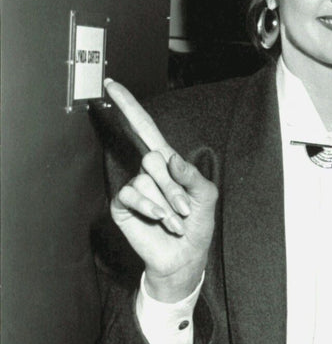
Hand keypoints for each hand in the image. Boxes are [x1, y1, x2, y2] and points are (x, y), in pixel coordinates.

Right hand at [105, 80, 217, 301]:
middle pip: (153, 158)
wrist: (184, 257)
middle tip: (184, 209)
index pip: (146, 129)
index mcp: (167, 163)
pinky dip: (152, 209)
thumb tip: (171, 159)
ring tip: (174, 220)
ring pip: (146, 180)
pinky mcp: (123, 205)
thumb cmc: (196, 226)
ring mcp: (134, 187)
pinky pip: (134, 194)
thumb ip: (193, 176)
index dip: (130, 108)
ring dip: (167, 204)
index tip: (112, 86)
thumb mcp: (206, 197)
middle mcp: (148, 171)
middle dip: (174, 187)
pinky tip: (160, 220)